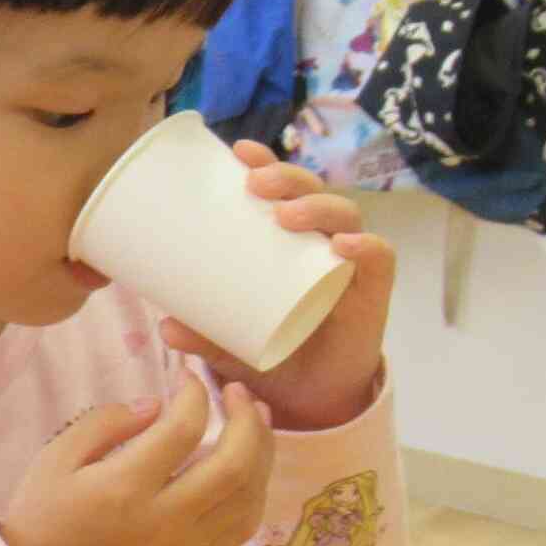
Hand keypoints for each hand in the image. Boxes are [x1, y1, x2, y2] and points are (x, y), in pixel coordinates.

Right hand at [0, 373, 273, 545]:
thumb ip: (105, 422)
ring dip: (261, 452)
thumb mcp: (57, 456)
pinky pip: (243, 526)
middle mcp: (164, 519)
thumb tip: (157, 405)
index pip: (182, 429)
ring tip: (256, 419)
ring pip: (249, 496)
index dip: (194, 394)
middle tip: (239, 392)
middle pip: (233, 465)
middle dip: (246, 419)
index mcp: (124, 487)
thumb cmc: (45, 513)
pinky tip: (251, 465)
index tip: (188, 376)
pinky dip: (256, 491)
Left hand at [156, 144, 392, 430]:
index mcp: (285, 239)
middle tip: (255, 184)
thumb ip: (202, 335)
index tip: (239, 151)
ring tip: (286, 215)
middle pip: (312, 191)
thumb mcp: (228, 343)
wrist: (312, 393)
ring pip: (344, 215)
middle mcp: (319, 241)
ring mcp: (349, 263)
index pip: (281, 188)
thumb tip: (166, 328)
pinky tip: (343, 245)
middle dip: (286, 177)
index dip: (265, 162)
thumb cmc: (270, 349)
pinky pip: (379, 258)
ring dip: (317, 206)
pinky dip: (366, 246)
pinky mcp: (373, 291)